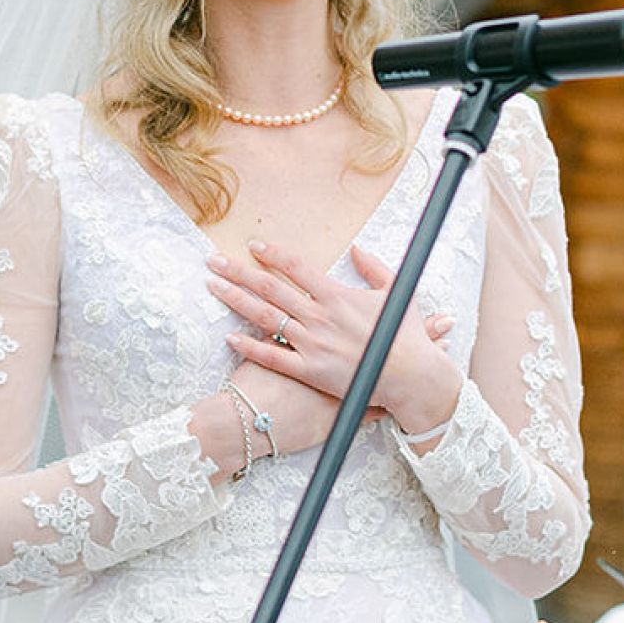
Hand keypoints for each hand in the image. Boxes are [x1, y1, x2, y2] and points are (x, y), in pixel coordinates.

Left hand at [208, 240, 461, 441]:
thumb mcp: (396, 292)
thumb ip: (374, 268)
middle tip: (213, 261)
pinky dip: (250, 346)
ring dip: (236, 300)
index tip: (253, 245)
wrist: (411, 377)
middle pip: (271, 288)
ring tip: (212, 287)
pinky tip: (229, 336)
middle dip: (239, 272)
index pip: (297, 268)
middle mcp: (320, 317)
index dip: (272, 254)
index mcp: (337, 296)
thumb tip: (356, 249)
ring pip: (266, 317)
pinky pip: (273, 357)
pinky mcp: (310, 371)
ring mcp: (313, 344)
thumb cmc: (405, 336)